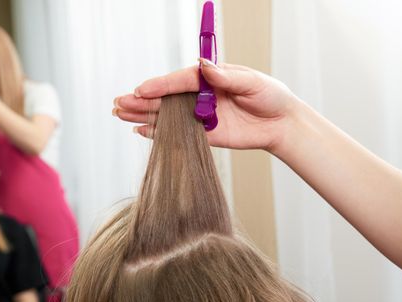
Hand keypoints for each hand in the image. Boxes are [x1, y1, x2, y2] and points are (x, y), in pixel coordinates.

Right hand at [113, 59, 301, 152]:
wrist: (282, 123)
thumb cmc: (270, 95)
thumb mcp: (252, 82)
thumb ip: (227, 76)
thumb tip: (204, 66)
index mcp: (210, 78)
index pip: (179, 81)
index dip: (160, 85)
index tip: (142, 89)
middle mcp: (200, 96)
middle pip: (166, 97)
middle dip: (142, 100)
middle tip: (119, 102)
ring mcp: (200, 115)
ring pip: (167, 115)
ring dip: (143, 115)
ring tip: (120, 113)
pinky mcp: (204, 135)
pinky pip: (177, 134)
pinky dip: (158, 132)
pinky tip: (140, 130)